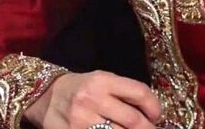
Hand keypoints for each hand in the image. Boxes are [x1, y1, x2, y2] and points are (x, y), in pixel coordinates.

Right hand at [23, 71, 161, 128]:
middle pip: (131, 119)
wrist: (46, 97)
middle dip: (147, 128)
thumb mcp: (102, 80)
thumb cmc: (82, 88)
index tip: (158, 116)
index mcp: (104, 81)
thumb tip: (149, 111)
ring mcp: (80, 122)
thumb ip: (123, 93)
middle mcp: (93, 100)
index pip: (138, 92)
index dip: (153, 106)